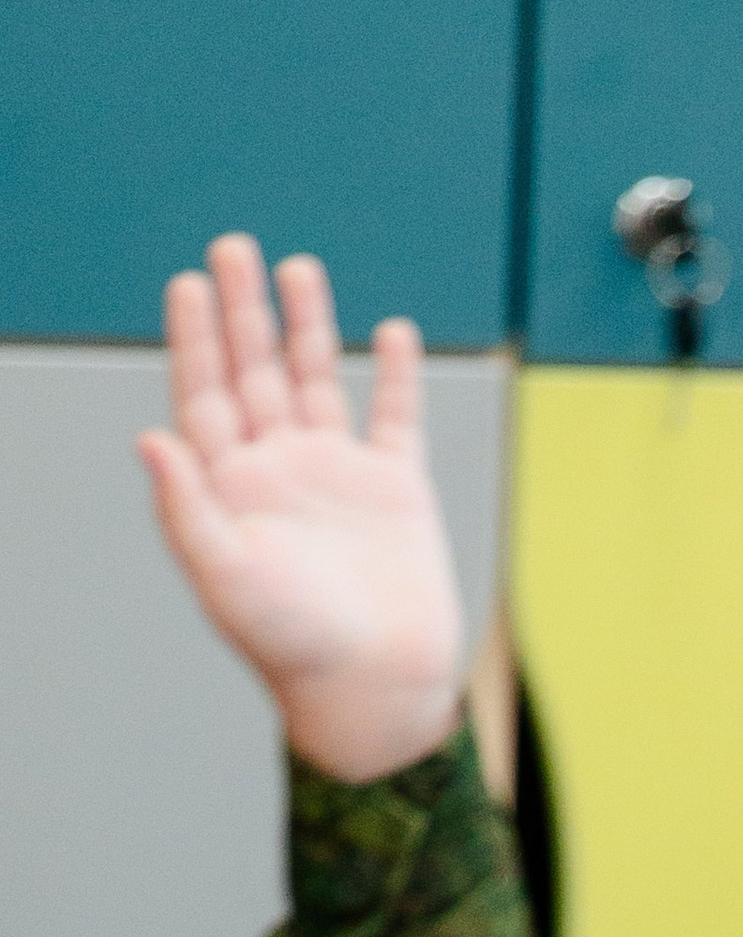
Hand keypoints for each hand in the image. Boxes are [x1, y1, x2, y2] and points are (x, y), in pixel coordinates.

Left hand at [138, 236, 465, 783]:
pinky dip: (398, 375)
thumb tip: (150, 437)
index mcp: (233, 487)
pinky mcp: (397, 490)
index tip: (189, 285)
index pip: (205, 395)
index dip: (195, 339)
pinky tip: (392, 332)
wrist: (375, 688)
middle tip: (233, 248)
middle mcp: (281, 470)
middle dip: (244, 310)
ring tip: (299, 267)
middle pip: (255, 371)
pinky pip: (396, 418)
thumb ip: (186, 507)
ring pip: (318, 380)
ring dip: (309, 324)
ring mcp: (339, 476)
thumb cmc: (292, 644)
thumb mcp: (226, 575)